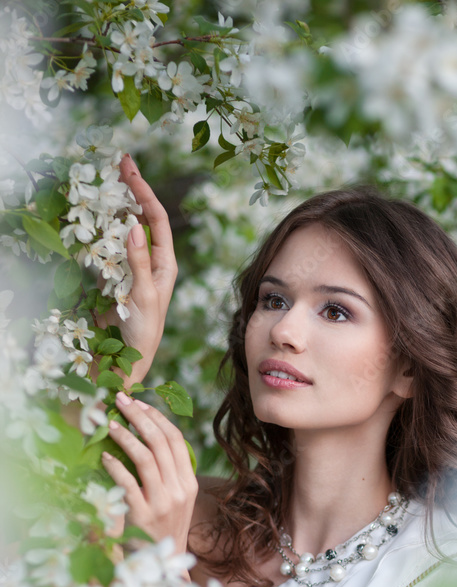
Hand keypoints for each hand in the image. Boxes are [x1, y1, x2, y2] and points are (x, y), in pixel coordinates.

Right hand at [93, 154, 177, 384]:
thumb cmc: (143, 332)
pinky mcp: (116, 276)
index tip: (130, 170)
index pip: (156, 219)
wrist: (127, 359)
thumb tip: (133, 227)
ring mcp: (133, 267)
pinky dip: (104, 227)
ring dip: (118, 204)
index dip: (144, 192)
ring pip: (126, 228)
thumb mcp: (144, 297)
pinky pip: (111, 246)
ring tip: (108, 179)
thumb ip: (138, 263)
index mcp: (165, 264)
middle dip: (133, 190)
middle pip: (143, 217)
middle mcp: (152, 261)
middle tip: (119, 162)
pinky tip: (97, 214)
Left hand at [101, 391, 197, 554]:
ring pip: (146, 459)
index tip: (140, 404)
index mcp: (189, 483)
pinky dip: (116, 466)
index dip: (157, 418)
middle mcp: (179, 490)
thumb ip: (167, 473)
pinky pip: (128, 483)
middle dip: (140, 417)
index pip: (176, 441)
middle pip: (161, 443)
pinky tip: (105, 456)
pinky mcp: (142, 516)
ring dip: (126, 436)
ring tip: (109, 423)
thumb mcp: (176, 499)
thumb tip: (146, 438)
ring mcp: (162, 503)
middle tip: (121, 401)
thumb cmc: (165, 528)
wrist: (165, 565)